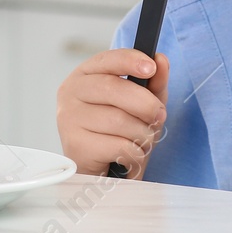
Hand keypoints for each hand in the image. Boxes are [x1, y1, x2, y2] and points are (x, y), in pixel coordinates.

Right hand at [56, 49, 169, 178]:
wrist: (99, 172)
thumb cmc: (117, 133)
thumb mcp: (139, 105)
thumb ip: (152, 83)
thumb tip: (162, 60)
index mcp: (84, 76)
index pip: (107, 60)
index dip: (130, 60)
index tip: (151, 67)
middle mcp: (70, 93)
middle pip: (115, 89)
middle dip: (146, 105)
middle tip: (159, 117)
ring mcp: (69, 119)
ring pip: (120, 120)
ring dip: (143, 134)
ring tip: (140, 142)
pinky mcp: (76, 146)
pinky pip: (120, 146)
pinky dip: (135, 154)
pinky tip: (129, 157)